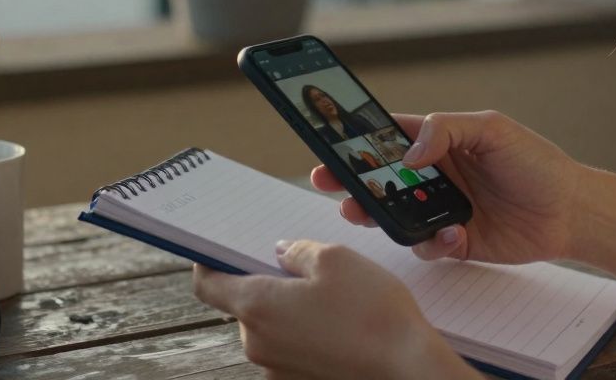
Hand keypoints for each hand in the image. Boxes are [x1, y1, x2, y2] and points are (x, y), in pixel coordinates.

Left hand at [192, 240, 470, 378]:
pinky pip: (292, 349)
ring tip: (332, 296)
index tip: (218, 249)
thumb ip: (298, 251)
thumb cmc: (372, 311)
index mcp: (257, 307)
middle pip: (244, 306)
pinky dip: (307, 333)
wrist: (407, 368)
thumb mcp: (336, 259)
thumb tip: (281, 254)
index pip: (208, 285)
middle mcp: (258, 344)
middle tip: (300, 265)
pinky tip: (340, 323)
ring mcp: (278, 370)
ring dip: (289, 309)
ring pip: (271, 328)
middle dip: (265, 282)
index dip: (208, 263)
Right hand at [311, 110, 582, 264]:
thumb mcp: (493, 130)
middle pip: (380, 178)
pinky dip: (431, 243)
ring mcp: (442, 211)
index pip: (388, 137)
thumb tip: (407, 152)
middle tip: (330, 184)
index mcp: (440, 143)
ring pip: (394, 215)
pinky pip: (426, 246)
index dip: (357, 141)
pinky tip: (452, 236)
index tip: (329, 145)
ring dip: (377, 215)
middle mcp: (435, 176)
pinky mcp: (455, 243)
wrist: (573, 212)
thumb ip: (446, 130)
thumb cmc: (536, 162)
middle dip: (351, 181)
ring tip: (364, 212)